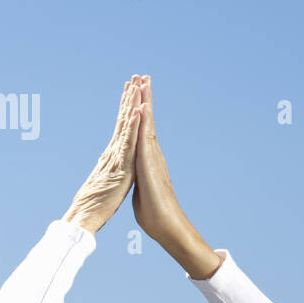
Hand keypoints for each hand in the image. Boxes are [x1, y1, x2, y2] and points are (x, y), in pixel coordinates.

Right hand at [61, 79, 143, 234]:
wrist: (84, 217)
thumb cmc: (94, 205)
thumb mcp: (107, 183)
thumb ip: (109, 171)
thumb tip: (110, 165)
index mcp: (113, 156)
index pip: (121, 128)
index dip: (126, 109)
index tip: (130, 91)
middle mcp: (113, 152)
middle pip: (122, 120)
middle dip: (128, 99)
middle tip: (133, 78)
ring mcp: (116, 158)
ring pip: (125, 126)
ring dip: (130, 105)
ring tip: (135, 86)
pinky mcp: (120, 167)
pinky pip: (128, 143)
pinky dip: (132, 126)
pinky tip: (136, 112)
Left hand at [130, 76, 184, 241]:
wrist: (166, 226)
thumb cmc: (154, 212)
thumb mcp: (141, 188)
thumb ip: (140, 178)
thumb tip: (138, 175)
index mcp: (147, 159)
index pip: (142, 129)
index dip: (139, 111)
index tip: (137, 93)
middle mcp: (152, 154)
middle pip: (147, 120)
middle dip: (145, 98)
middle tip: (143, 76)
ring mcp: (152, 157)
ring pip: (148, 124)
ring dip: (146, 103)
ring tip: (144, 82)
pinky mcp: (150, 164)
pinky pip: (146, 138)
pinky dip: (144, 122)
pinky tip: (143, 107)